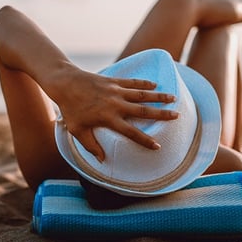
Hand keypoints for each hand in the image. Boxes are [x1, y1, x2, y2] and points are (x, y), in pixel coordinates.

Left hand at [51, 68, 178, 161]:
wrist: (65, 83)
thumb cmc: (70, 109)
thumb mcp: (77, 131)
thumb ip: (91, 146)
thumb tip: (102, 160)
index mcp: (108, 118)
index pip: (131, 132)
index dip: (145, 140)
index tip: (158, 146)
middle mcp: (116, 104)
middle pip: (143, 111)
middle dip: (161, 114)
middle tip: (176, 116)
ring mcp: (116, 91)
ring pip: (142, 94)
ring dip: (159, 96)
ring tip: (173, 98)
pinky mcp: (114, 80)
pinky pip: (133, 82)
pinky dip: (144, 83)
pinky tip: (155, 85)